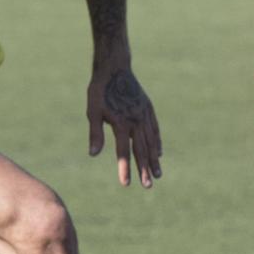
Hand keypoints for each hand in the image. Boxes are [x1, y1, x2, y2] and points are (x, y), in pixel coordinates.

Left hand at [89, 65, 162, 186]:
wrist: (115, 68)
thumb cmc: (100, 90)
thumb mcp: (93, 111)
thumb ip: (96, 133)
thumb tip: (94, 154)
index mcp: (121, 123)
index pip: (124, 151)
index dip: (125, 168)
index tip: (126, 184)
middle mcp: (136, 121)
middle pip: (141, 150)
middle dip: (144, 169)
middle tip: (148, 185)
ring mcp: (144, 115)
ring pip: (151, 142)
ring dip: (154, 159)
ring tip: (158, 175)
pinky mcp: (148, 109)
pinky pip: (155, 129)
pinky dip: (157, 142)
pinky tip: (160, 152)